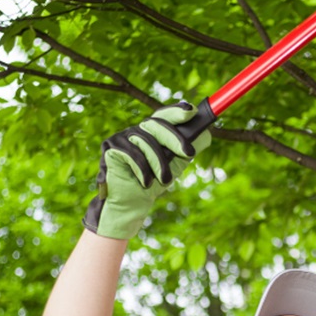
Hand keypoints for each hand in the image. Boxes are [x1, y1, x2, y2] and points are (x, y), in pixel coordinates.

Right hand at [82, 103, 210, 239]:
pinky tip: (145, 182)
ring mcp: (122, 136)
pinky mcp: (110, 147)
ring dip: (158, 163)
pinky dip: (141, 169)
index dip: (177, 111)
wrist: (132, 204)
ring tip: (163, 180)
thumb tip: (206, 134)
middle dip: (175, 138)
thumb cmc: (154, 182)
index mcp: (152, 132)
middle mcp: (136, 130)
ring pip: (146, 141)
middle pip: (156, 124)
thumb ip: (186, 149)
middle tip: (189, 153)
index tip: (192, 111)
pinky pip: (131, 153)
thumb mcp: (175, 164)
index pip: (164, 116)